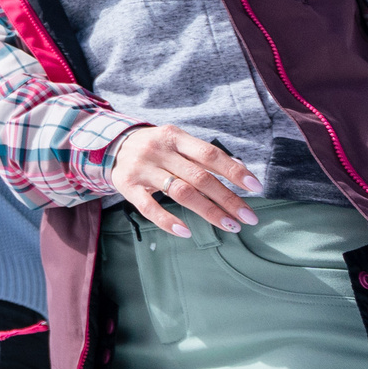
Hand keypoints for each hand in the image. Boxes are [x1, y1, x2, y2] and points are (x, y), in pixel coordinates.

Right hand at [110, 127, 258, 236]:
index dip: (234, 171)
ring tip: (229, 226)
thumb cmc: (156, 148)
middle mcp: (159, 151)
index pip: (210, 154)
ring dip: (208, 211)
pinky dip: (168, 221)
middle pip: (199, 177)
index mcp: (175, 137)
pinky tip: (186, 231)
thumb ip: (202, 155)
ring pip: (180, 192)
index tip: (256, 188)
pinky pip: (148, 207)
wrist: (112, 145)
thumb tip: (241, 170)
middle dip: (227, 199)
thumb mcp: (177, 142)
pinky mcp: (127, 186)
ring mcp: (142, 168)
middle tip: (248, 217)